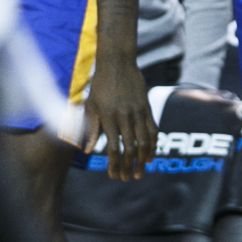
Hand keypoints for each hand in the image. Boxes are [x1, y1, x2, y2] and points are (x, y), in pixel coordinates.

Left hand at [82, 52, 154, 179]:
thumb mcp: (90, 106)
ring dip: (143, 159)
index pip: (114, 147)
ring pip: (145, 140)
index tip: (113, 175)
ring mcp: (138, 111)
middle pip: (131, 147)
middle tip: (127, 178)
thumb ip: (90, 129)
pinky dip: (153, 144)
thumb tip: (88, 151)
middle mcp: (125, 116)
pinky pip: (153, 129)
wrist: (117, 63)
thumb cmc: (99, 85)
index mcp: (109, 117)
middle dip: (129, 166)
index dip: (115, 164)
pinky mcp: (147, 107)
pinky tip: (151, 154)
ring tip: (140, 171)